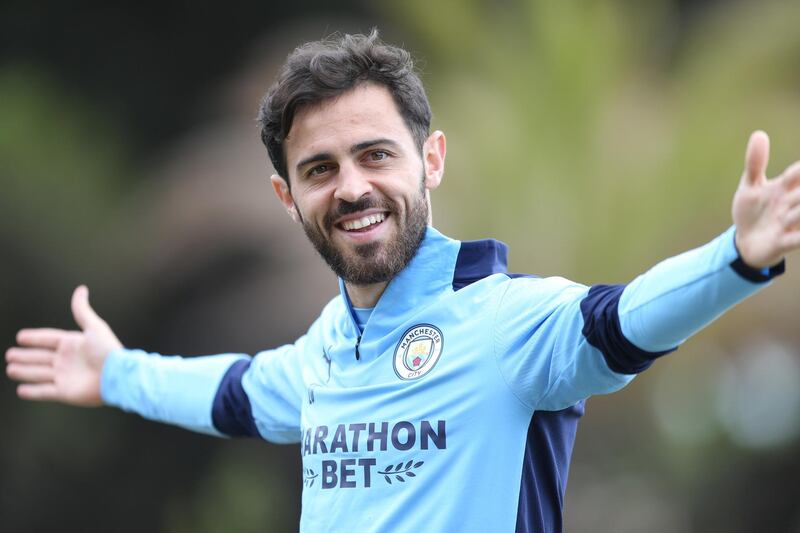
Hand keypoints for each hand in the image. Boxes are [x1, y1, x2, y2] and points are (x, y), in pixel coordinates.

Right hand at [5, 286, 121, 405]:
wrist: (116, 376)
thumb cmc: (107, 351)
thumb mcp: (94, 327)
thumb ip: (82, 310)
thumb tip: (81, 289)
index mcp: (73, 344)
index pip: (49, 339)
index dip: (35, 338)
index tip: (20, 336)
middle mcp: (67, 360)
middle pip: (40, 357)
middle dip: (25, 356)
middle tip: (9, 354)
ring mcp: (65, 377)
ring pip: (39, 373)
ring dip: (25, 372)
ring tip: (10, 369)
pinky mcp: (64, 392)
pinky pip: (44, 392)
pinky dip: (32, 391)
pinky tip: (21, 390)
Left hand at [732, 130, 799, 267]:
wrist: (745, 245)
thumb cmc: (752, 212)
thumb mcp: (750, 186)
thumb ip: (755, 163)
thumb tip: (759, 134)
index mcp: (785, 187)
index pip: (799, 172)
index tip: (798, 170)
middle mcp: (792, 204)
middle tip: (792, 196)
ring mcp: (789, 223)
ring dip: (797, 213)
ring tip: (786, 215)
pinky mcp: (784, 242)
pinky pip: (797, 240)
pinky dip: (799, 236)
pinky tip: (793, 230)